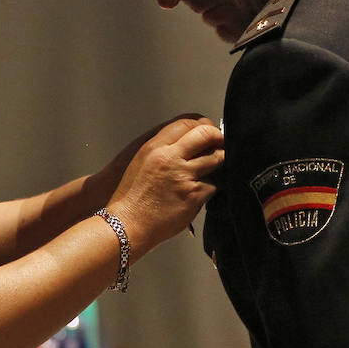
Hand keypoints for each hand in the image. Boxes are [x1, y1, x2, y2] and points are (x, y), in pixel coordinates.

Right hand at [105, 116, 223, 256]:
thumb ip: (164, 149)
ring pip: (215, 159)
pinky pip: (215, 184)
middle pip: (205, 134)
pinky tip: (204, 190)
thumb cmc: (132, 198)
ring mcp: (182, 176)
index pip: (187, 123)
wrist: (126, 224)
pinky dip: (213, 187)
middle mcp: (169, 158)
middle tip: (222, 144)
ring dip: (219, 163)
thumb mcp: (142, 162)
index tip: (209, 132)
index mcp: (155, 147)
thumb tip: (189, 142)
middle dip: (218, 138)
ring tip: (214, 169)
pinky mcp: (193, 195)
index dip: (203, 125)